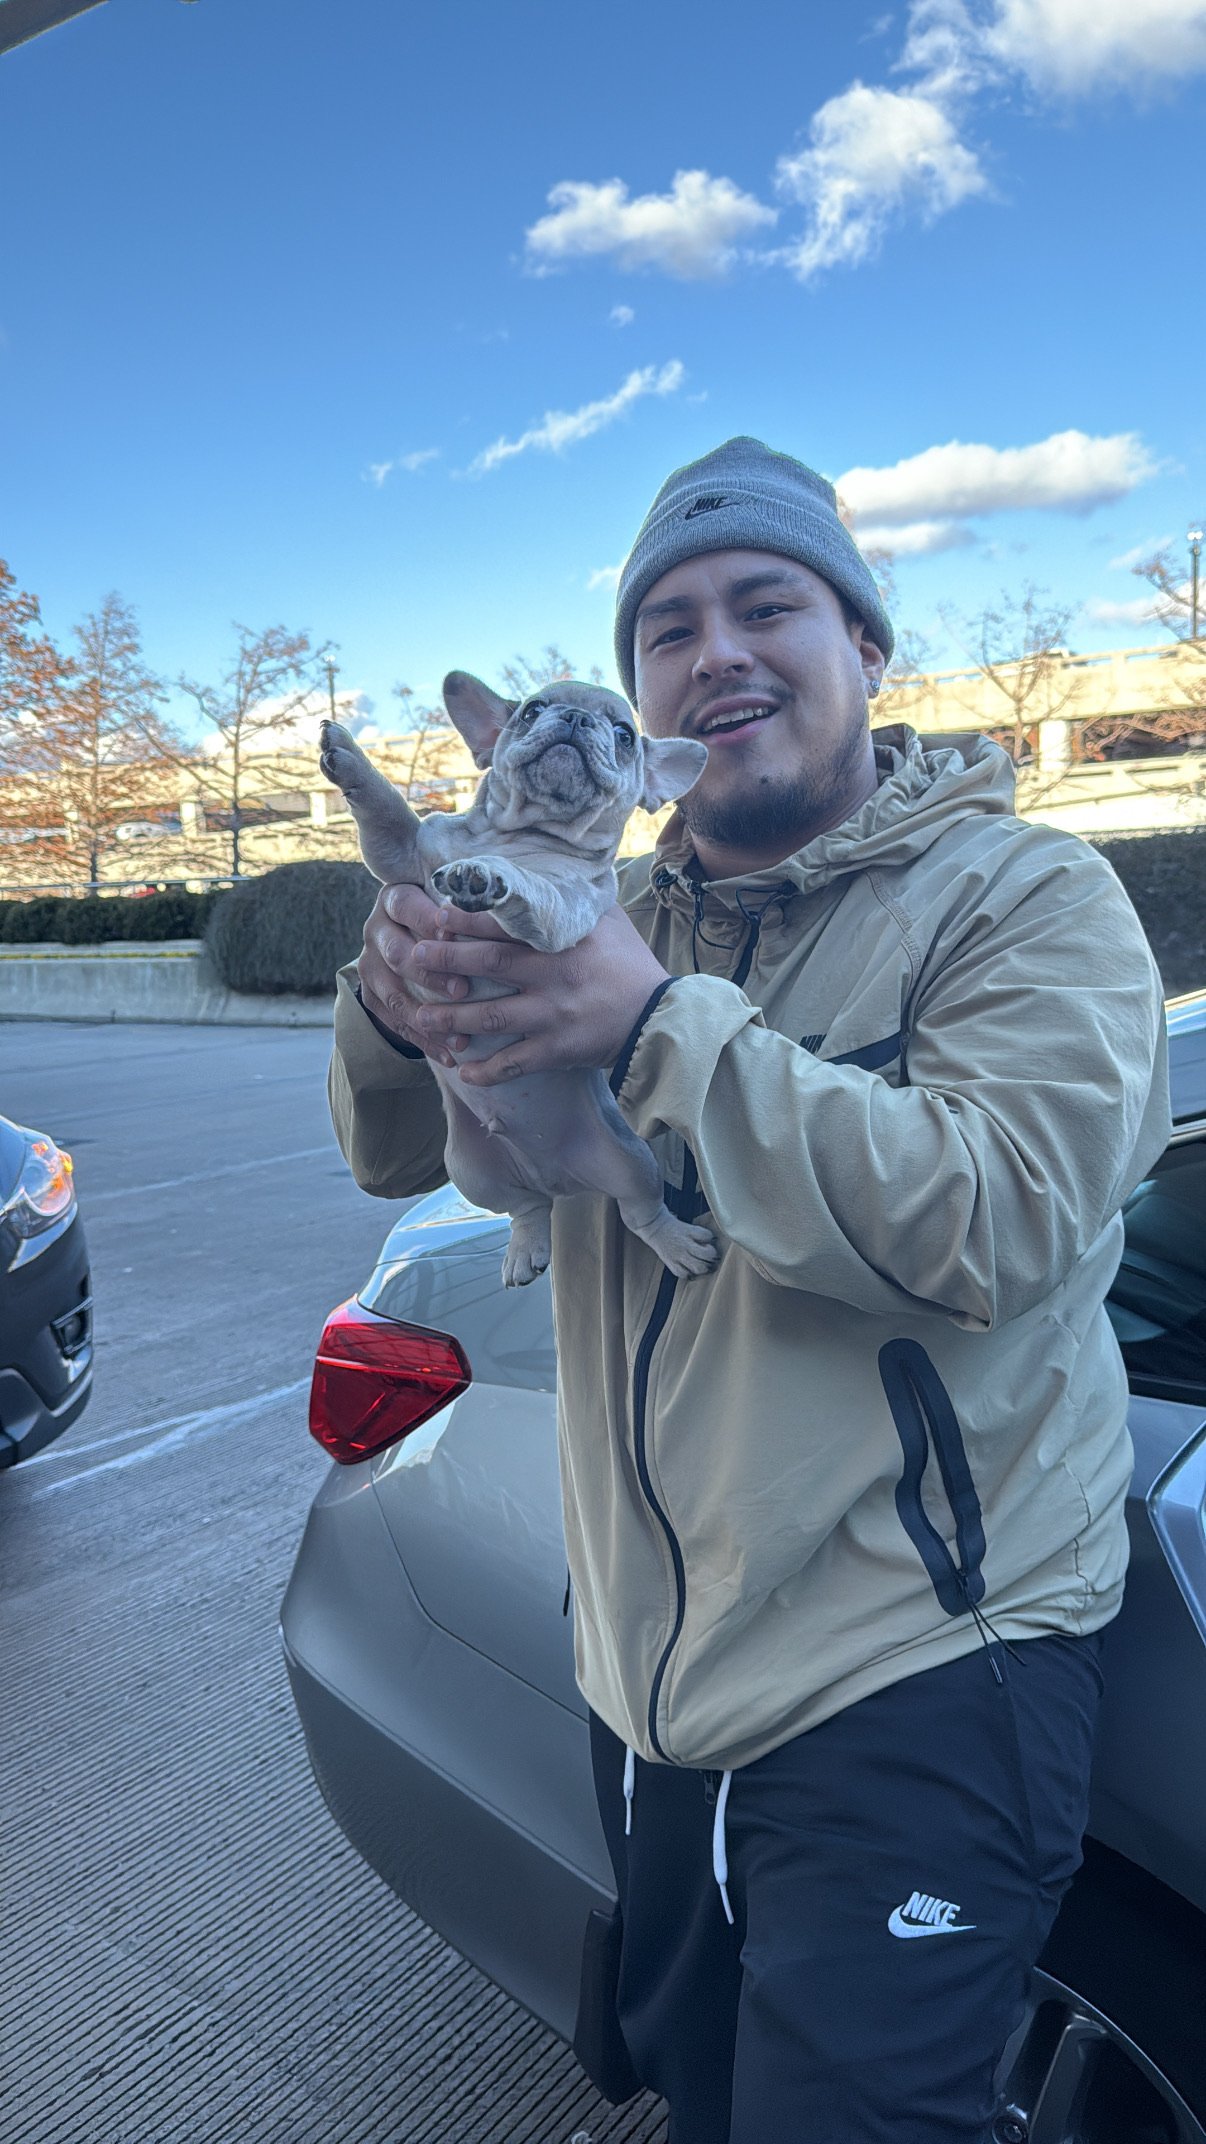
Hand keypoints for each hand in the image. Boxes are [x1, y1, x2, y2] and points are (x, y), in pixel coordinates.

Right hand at [357, 884, 474, 1068]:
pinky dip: (424, 1041)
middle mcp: (377, 929)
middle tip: (463, 991)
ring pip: (393, 994)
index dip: (430, 920)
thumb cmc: (453, 919)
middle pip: (397, 953)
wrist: (414, 941)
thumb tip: (508, 915)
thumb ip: (472, 909)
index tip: (457, 937)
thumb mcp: (457, 906)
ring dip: (428, 1019)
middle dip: (431, 975)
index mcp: (396, 898)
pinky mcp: (371, 995)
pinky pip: (394, 1022)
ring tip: (461, 1038)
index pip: (407, 906)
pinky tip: (449, 1056)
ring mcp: (370, 964)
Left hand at [409, 904, 671, 1086]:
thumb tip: (547, 870)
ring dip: (452, 1018)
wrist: (661, 1018)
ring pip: (492, 1016)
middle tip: (413, 958)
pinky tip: (463, 1071)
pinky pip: (516, 1062)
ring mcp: (554, 1014)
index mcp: (562, 939)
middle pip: (489, 965)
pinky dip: (488, 1070)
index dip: (467, 920)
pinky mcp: (560, 1049)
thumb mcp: (607, 920)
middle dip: (446, 961)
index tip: (437, 916)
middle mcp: (554, 974)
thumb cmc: (630, 964)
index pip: (506, 924)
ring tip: (421, 1019)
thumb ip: (573, 899)